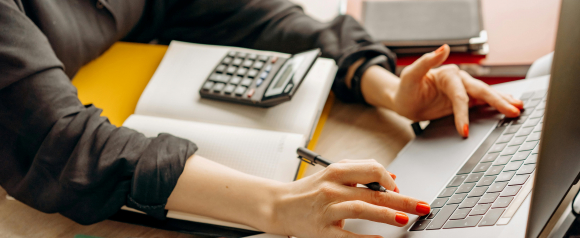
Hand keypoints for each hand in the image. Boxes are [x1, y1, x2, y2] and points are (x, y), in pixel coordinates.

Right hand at [270, 159, 430, 237]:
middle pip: (373, 191)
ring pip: (360, 208)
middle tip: (423, 206)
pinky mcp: (322, 230)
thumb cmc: (308, 190)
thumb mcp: (332, 174)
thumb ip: (360, 172)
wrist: (278, 205)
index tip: (398, 188)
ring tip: (404, 218)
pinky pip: (346, 235)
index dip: (389, 178)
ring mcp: (327, 210)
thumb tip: (391, 176)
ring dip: (385, 214)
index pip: (371, 168)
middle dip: (402, 198)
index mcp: (336, 171)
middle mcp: (332, 188)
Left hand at [358, 44, 523, 136]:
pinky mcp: (464, 100)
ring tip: (518, 108)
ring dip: (503, 101)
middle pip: (481, 92)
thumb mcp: (410, 75)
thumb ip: (426, 61)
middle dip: (498, 102)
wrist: (404, 101)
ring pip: (486, 96)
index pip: (459, 96)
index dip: (462, 113)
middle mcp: (459, 80)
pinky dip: (497, 104)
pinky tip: (509, 107)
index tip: (463, 129)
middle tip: (513, 111)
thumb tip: (444, 48)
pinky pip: (482, 103)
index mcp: (448, 74)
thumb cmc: (406, 88)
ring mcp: (463, 90)